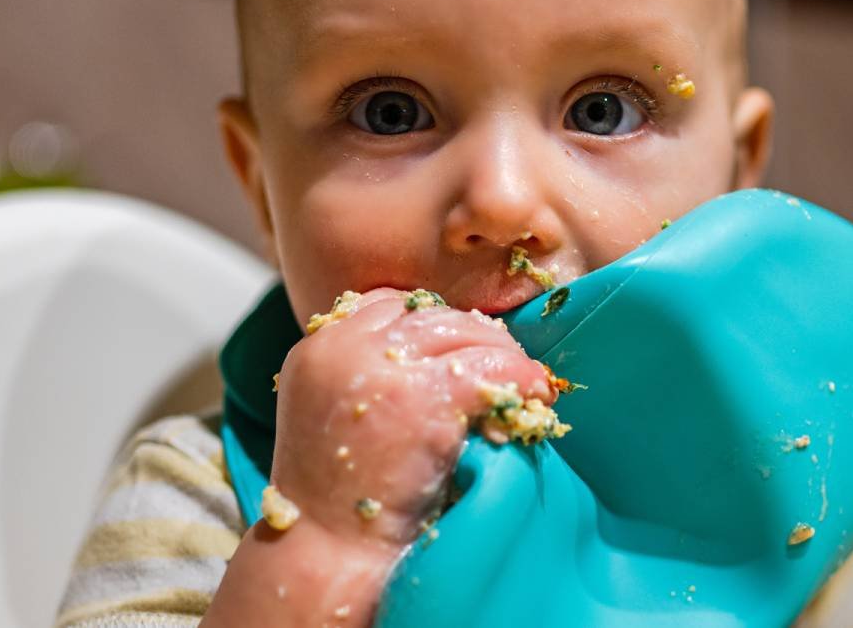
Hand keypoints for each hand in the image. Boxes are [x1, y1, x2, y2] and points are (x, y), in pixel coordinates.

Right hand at [269, 288, 556, 545]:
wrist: (326, 548)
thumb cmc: (332, 498)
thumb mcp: (326, 415)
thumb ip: (361, 375)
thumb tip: (433, 358)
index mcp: (317, 346)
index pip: (384, 304)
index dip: (426, 322)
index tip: (455, 348)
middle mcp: (346, 346)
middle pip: (427, 313)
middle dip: (472, 335)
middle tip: (502, 362)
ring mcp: (384, 367)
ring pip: (463, 329)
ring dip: (501, 352)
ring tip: (523, 380)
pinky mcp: (424, 396)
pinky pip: (491, 366)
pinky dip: (520, 377)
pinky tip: (535, 394)